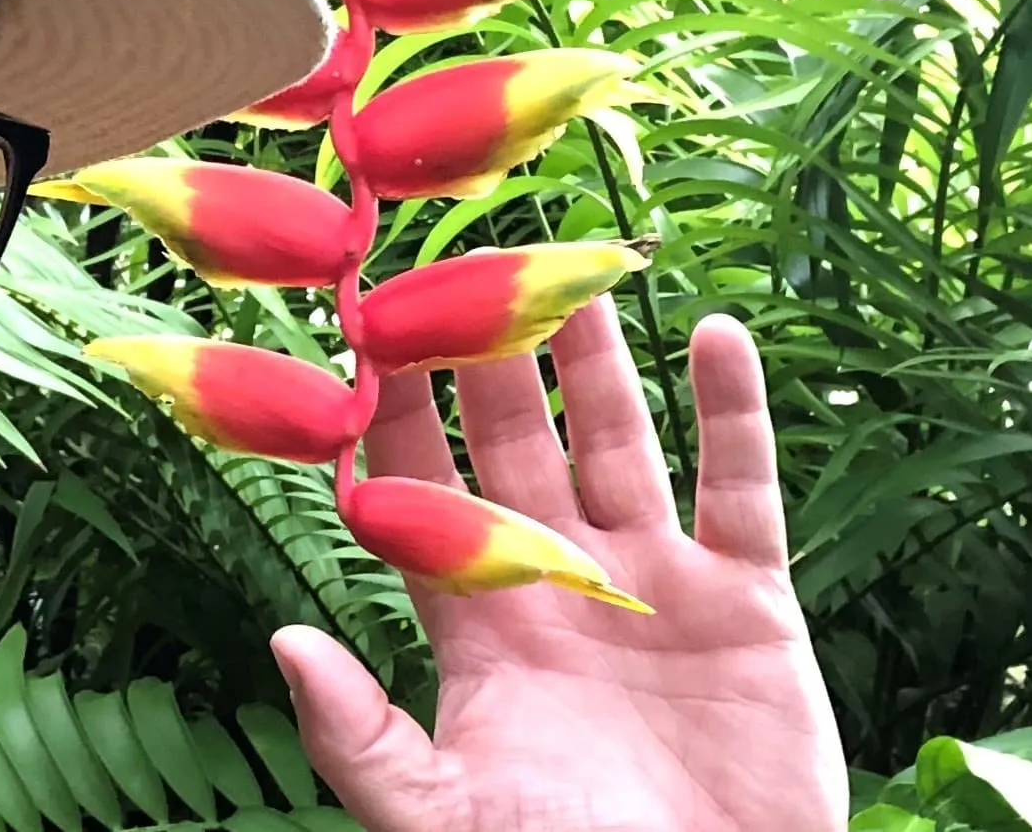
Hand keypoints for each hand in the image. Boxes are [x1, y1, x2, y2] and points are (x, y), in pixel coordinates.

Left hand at [273, 297, 848, 830]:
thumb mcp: (441, 815)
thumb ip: (357, 736)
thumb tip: (282, 643)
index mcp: (479, 628)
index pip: (423, 493)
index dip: (394, 416)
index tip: (363, 328)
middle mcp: (559, 585)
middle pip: (514, 443)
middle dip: (487, 357)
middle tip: (463, 256)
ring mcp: (655, 585)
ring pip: (616, 441)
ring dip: (596, 362)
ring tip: (575, 272)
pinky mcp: (749, 601)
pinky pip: (740, 484)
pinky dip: (732, 410)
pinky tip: (714, 333)